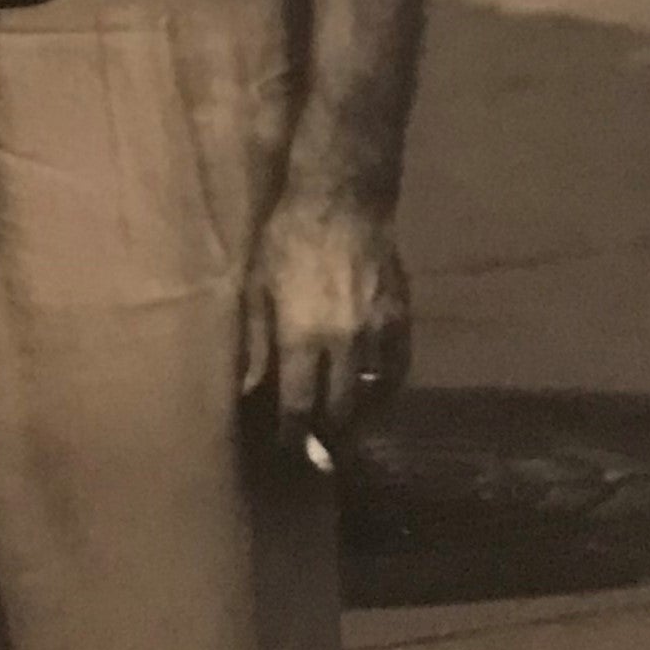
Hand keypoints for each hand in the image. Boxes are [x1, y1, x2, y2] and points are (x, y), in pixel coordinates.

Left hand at [241, 181, 410, 453]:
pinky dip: (387, 390)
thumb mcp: (255, 284)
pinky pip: (399, 370)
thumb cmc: (286, 236)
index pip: (299, 406)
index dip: (293, 435)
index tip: (287, 451)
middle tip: (316, 451)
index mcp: (302, 337)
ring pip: (372, 396)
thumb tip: (248, 387)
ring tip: (345, 432)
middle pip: (339, 410)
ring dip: (358, 418)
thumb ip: (254, 340)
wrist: (341, 197)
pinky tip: (377, 397)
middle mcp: (344, 345)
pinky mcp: (401, 319)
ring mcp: (378, 335)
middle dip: (326, 436)